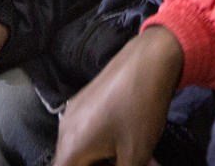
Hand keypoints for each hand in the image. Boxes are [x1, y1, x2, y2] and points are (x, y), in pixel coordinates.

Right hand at [52, 26, 183, 165]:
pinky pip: (85, 132)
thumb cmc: (140, 109)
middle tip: (123, 161)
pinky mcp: (85, 101)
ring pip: (79, 150)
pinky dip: (100, 144)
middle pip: (71, 164)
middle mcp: (66, 129)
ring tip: (128, 156)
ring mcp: (74, 112)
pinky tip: (125, 142)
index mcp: (71, 147)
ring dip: (100, 159)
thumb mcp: (135, 155)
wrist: (149, 60)